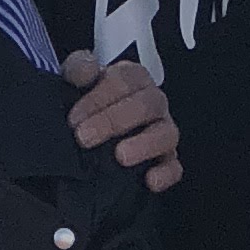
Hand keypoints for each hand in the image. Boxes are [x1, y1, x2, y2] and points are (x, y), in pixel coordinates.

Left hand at [62, 49, 180, 190]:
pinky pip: (174, 166)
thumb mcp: (77, 79)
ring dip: (144, 145)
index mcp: (134, 78)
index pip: (124, 80)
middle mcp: (153, 102)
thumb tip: (87, 70)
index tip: (74, 118)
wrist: (91, 128)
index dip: (98, 98)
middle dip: (114, 121)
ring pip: (166, 134)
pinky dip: (165, 173)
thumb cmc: (89, 102)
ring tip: (120, 156)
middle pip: (146, 105)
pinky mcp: (166, 160)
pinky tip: (149, 180)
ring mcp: (163, 131)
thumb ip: (79, 68)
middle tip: (84, 137)